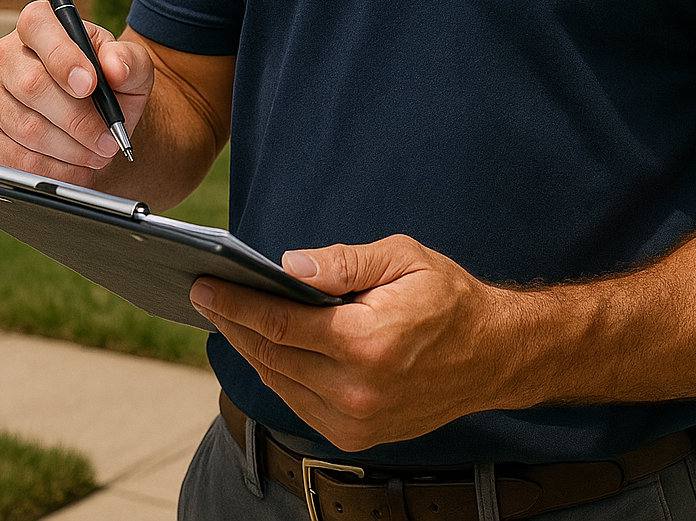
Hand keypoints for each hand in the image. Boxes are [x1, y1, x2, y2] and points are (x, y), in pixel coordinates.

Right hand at [0, 1, 153, 184]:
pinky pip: (13, 159)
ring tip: (98, 156)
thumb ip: (129, 60)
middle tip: (108, 140)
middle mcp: (5, 56)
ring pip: (26, 128)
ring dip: (69, 150)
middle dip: (78, 120)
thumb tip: (115, 67)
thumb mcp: (131, 66)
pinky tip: (75, 171)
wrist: (97, 119)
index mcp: (39, 24)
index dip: (62, 57)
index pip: (37, 27)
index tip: (90, 86)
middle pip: (33, 86)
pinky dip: (51, 171)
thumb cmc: (111, 85)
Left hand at [190, 234, 529, 449]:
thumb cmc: (447, 297)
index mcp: (367, 343)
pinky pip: (299, 403)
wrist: (492, 355)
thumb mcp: (401, 258)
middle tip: (204, 294)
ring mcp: (356, 421)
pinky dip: (276, 374)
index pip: (280, 325)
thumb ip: (342, 262)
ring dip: (250, 350)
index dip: (236, 304)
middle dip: (233, 323)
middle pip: (272, 356)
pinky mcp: (357, 436)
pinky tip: (264, 347)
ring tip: (227, 316)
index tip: (204, 285)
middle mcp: (357, 391)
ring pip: (280, 383)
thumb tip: (288, 266)